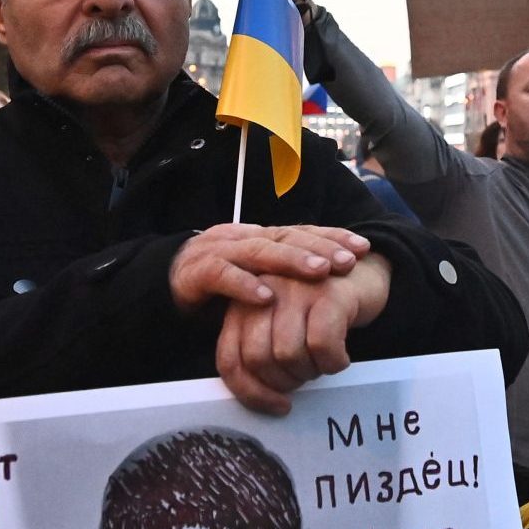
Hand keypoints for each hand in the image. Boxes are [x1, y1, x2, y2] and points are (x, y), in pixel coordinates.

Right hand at [169, 224, 369, 311]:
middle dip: (320, 247)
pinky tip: (266, 297)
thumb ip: (288, 278)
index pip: (301, 231)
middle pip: (286, 236)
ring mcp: (219, 251)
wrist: (165, 283)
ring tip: (319, 271)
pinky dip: (244, 286)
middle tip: (348, 260)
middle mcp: (243, 238)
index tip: (363, 248)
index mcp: (262, 237)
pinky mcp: (196, 273)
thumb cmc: (220, 285)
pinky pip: (221, 276)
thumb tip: (336, 288)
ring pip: (259, 251)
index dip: (332, 237)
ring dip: (291, 260)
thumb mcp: (260, 278)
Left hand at [215, 255, 391, 413]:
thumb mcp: (281, 326)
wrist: (365, 273)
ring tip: (323, 363)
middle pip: (257, 358)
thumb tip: (257, 397)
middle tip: (305, 378)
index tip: (276, 405)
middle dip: (283, 382)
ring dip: (310, 372)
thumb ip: (260, 351)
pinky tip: (340, 357)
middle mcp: (264, 292)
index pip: (230, 358)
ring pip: (287, 353)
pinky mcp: (329, 293)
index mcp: (244, 303)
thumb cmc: (320, 310)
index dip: (250, 391)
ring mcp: (296, 289)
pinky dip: (333, 362)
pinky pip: (322, 344)